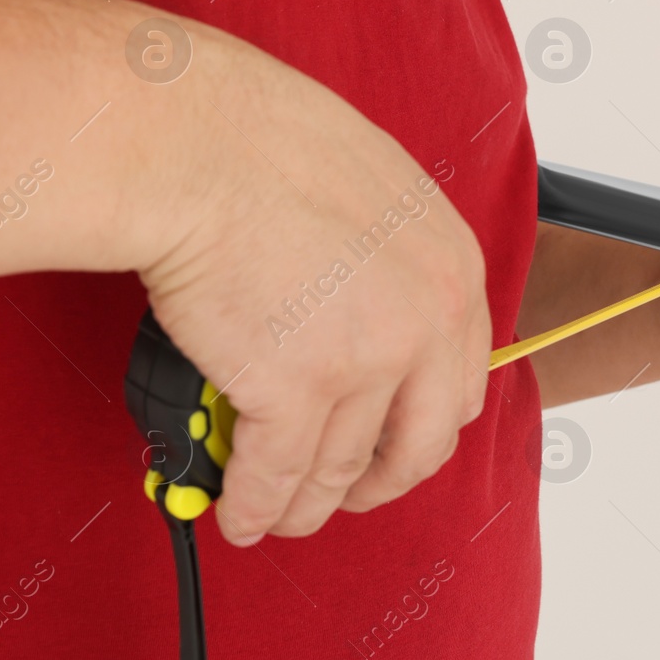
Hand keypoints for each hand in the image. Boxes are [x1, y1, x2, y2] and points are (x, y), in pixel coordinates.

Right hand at [136, 15, 490, 546]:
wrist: (199, 144)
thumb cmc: (269, 146)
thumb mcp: (382, 194)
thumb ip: (395, 259)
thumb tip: (369, 305)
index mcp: (457, 271)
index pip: (460, 383)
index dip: (421, 427)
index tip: (395, 444)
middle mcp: (428, 323)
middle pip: (421, 442)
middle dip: (384, 480)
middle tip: (352, 493)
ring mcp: (366, 361)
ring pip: (343, 467)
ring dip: (309, 504)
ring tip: (283, 516)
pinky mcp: (294, 389)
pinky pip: (276, 473)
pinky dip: (255, 505)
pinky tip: (239, 516)